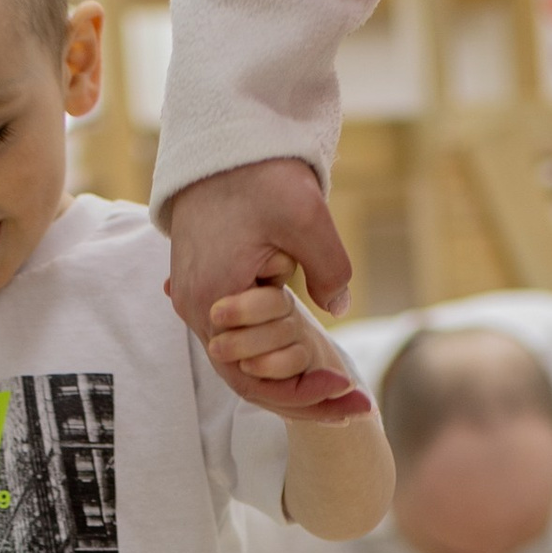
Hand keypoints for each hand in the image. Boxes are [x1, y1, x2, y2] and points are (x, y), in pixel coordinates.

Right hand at [165, 158, 368, 413]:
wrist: (221, 147)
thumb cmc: (261, 178)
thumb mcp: (307, 217)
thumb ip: (328, 267)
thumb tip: (337, 307)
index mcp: (215, 299)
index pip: (255, 376)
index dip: (304, 394)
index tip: (348, 391)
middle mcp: (197, 310)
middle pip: (247, 379)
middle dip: (303, 398)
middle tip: (356, 405)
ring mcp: (195, 302)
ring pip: (240, 363)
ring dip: (289, 378)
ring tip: (339, 387)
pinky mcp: (205, 291)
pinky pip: (236, 339)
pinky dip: (272, 353)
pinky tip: (310, 361)